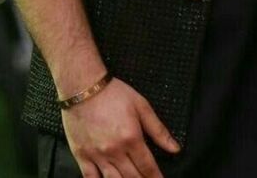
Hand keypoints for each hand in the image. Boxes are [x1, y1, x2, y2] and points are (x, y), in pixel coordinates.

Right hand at [61, 77, 179, 176]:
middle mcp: (114, 151)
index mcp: (131, 138)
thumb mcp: (142, 106)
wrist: (84, 87)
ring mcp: (97, 156)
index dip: (156, 177)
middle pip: (132, 177)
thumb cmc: (114, 94)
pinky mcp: (82, 156)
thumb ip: (158, 130)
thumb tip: (175, 148)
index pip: (147, 166)